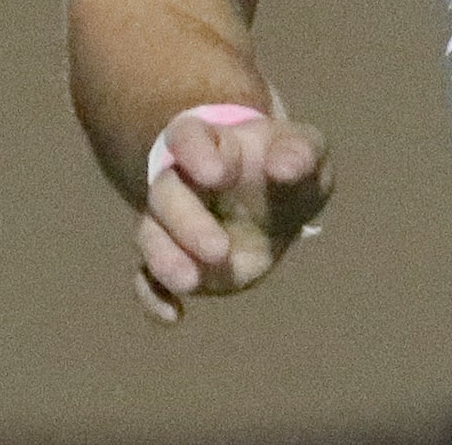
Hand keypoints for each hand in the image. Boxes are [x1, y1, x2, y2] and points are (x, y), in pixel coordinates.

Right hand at [132, 111, 331, 324]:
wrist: (275, 195)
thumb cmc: (285, 163)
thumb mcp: (304, 151)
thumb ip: (300, 152)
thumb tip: (285, 167)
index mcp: (209, 143)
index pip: (186, 137)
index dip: (194, 152)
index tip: (218, 173)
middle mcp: (180, 180)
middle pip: (163, 193)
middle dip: (185, 222)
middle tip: (218, 249)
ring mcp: (172, 223)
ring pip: (150, 235)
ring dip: (165, 260)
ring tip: (190, 282)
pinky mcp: (175, 260)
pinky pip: (147, 279)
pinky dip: (153, 296)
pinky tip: (173, 315)